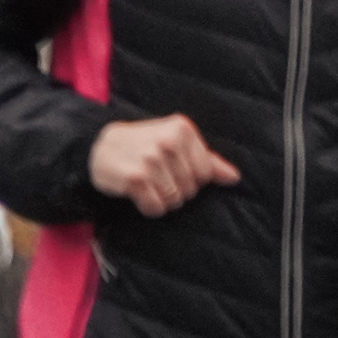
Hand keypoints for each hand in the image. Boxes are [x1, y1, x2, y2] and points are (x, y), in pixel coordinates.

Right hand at [89, 116, 240, 217]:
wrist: (102, 146)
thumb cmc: (147, 144)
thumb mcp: (178, 143)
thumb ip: (208, 160)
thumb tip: (234, 178)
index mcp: (183, 130)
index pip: (206, 173)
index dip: (193, 179)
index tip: (176, 171)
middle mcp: (168, 142)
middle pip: (191, 188)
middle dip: (178, 190)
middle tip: (159, 179)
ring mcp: (151, 160)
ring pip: (174, 200)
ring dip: (163, 200)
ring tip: (150, 185)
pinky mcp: (134, 178)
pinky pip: (156, 207)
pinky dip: (150, 207)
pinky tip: (140, 194)